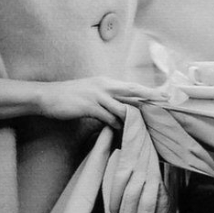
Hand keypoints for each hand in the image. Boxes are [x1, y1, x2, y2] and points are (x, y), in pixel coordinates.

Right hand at [36, 77, 166, 128]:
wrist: (47, 96)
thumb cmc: (69, 97)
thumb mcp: (91, 92)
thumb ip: (106, 98)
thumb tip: (121, 109)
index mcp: (105, 81)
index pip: (131, 86)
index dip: (148, 91)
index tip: (163, 95)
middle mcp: (104, 85)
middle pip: (133, 91)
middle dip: (150, 97)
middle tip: (166, 103)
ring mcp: (97, 95)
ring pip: (122, 107)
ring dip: (133, 118)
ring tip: (144, 127)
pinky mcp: (89, 106)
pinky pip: (108, 117)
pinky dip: (116, 125)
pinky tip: (121, 131)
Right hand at [108, 107, 169, 212]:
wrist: (138, 117)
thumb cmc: (143, 146)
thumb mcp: (151, 167)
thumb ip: (151, 187)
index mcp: (157, 174)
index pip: (160, 200)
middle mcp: (151, 170)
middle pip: (148, 201)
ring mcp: (139, 164)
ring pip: (135, 194)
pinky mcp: (127, 157)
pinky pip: (121, 178)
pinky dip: (117, 195)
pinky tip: (114, 209)